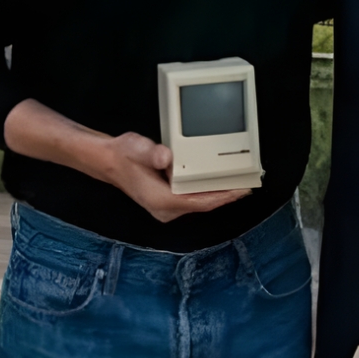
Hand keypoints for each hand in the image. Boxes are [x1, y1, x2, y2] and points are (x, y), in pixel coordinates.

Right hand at [94, 130, 247, 223]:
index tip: (243, 190)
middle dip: (227, 195)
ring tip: (239, 182)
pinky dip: (208, 192)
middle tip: (249, 182)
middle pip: (204, 205)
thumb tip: (165, 158)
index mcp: (162, 201)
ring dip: (219, 194)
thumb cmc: (124, 155)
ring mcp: (167, 208)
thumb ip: (151, 153)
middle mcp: (166, 210)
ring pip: (200, 203)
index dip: (224, 197)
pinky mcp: (168, 202)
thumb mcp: (136, 148)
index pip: (201, 203)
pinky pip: (194, 200)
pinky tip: (218, 182)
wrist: (109, 161)